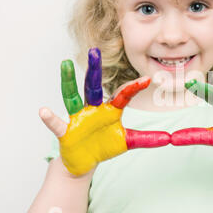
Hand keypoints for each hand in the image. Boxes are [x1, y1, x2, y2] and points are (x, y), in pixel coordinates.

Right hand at [39, 48, 170, 175]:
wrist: (84, 162)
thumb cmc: (104, 146)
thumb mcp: (127, 142)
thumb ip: (146, 139)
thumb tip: (169, 138)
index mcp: (110, 110)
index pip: (123, 95)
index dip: (134, 87)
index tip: (149, 79)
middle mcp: (93, 108)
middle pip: (93, 86)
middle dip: (94, 69)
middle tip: (94, 50)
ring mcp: (78, 118)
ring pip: (72, 96)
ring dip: (68, 81)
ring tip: (65, 64)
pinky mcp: (66, 131)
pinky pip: (57, 124)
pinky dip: (50, 118)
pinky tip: (44, 111)